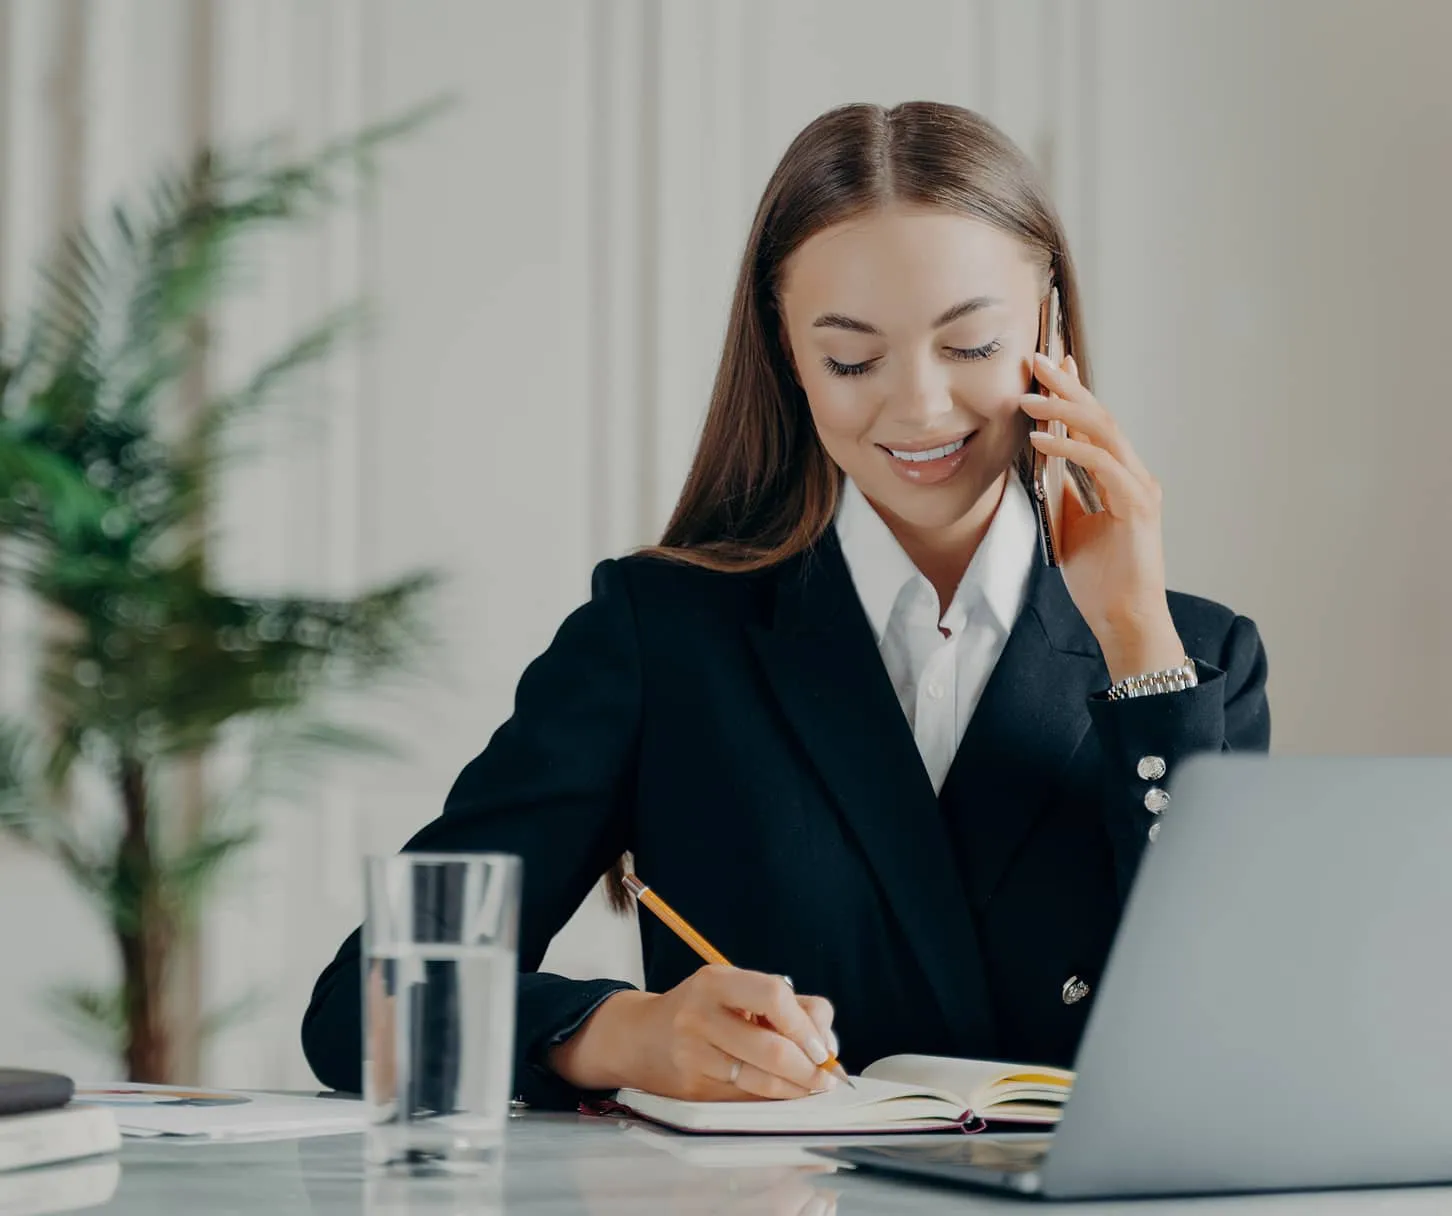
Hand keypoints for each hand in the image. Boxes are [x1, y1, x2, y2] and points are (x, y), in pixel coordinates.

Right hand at [549, 965, 839, 1100]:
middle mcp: (700, 1014)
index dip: (804, 1025)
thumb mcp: (737, 990)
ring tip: (811, 1088)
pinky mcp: (691, 1086)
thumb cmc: (703, 1010)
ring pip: (758, 1079)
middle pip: (770, 1047)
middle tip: (826, 1078)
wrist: (640, 1037)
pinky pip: (742, 1097)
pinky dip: (771, 1099)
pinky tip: (784, 1095)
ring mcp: (692, 1053)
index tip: (822, 1047)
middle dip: (807, 1068)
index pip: (773, 995)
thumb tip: (828, 1042)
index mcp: (716, 981)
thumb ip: (787, 1005)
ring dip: (794, 1089)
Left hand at [1022, 352, 1185, 681]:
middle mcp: (1133, 474)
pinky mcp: (1137, 505)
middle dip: (1066, 384)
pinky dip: (1069, 448)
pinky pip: (1100, 464)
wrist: (1124, 618)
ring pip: (1102, 431)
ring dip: (1062, 410)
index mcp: (1119, 476)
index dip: (1074, 390)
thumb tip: (1037, 459)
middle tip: (1035, 359)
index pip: (1093, 422)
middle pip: (1098, 415)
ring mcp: (1139, 486)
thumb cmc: (1100, 579)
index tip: (1050, 362)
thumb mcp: (1068, 524)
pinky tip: (1041, 440)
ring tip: (1028, 396)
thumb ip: (1060, 490)